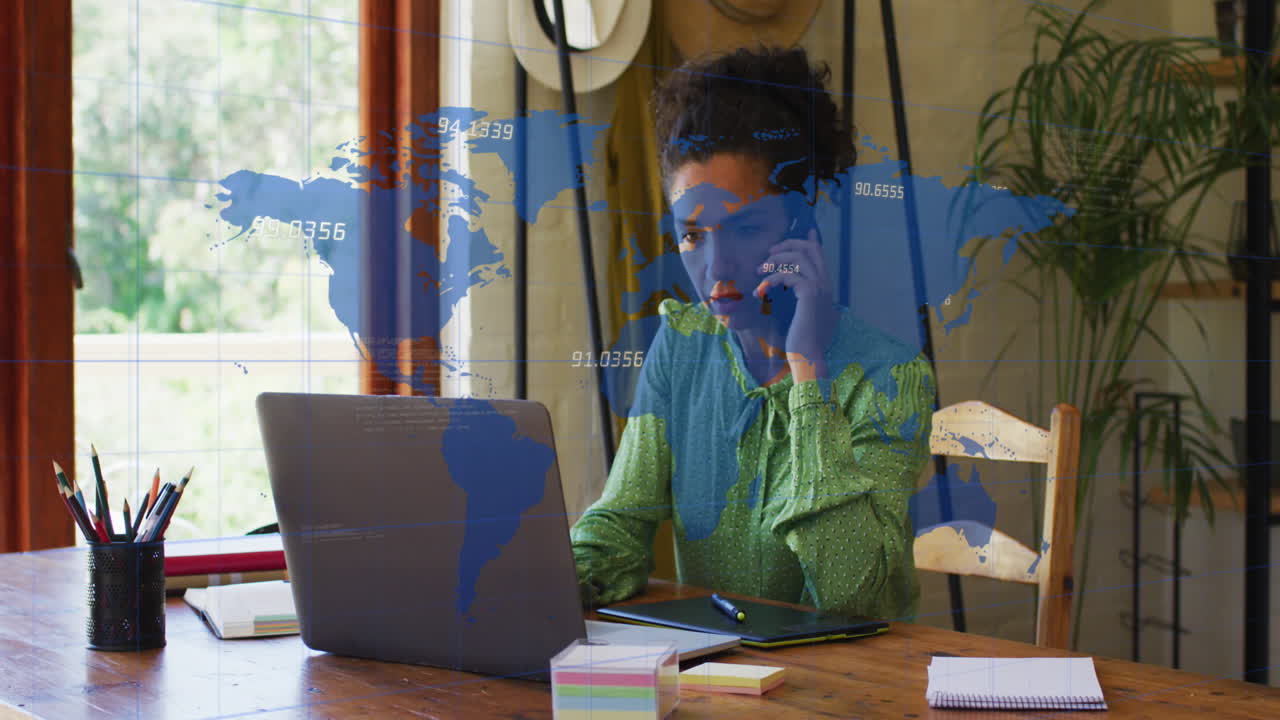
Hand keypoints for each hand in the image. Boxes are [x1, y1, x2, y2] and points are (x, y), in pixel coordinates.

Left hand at [753, 228, 836, 382]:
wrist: (809, 356)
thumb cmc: (804, 339)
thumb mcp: (804, 313)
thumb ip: (804, 297)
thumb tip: (797, 289)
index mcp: (825, 286)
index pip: (820, 254)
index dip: (809, 240)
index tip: (805, 230)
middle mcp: (825, 283)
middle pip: (809, 248)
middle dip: (786, 245)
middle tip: (768, 254)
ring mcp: (820, 287)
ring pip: (798, 257)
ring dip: (775, 261)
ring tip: (759, 271)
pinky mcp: (809, 293)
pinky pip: (788, 274)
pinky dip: (770, 280)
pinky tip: (760, 291)